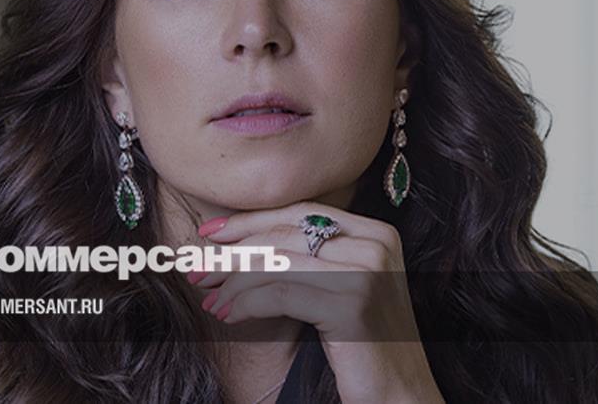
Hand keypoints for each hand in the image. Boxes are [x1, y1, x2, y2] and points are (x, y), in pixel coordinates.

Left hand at [191, 201, 444, 403]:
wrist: (400, 396)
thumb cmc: (363, 346)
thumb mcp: (341, 288)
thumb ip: (309, 257)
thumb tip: (238, 240)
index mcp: (376, 233)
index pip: (299, 212)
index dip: (249, 220)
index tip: (208, 234)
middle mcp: (376, 244)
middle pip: (284, 234)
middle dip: (233, 252)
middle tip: (198, 269)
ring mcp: (367, 273)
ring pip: (277, 262)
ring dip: (233, 282)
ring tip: (210, 300)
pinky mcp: (351, 305)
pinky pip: (281, 294)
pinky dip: (246, 303)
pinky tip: (229, 316)